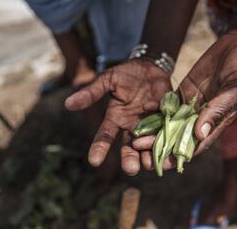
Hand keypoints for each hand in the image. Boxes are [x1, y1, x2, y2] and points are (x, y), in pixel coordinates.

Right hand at [65, 59, 170, 174]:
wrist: (150, 66)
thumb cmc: (125, 74)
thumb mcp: (107, 80)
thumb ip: (92, 93)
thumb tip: (67, 103)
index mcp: (116, 119)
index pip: (105, 137)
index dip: (99, 149)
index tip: (94, 161)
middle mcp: (132, 127)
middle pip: (130, 148)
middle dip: (130, 160)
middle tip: (130, 169)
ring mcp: (151, 125)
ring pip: (149, 146)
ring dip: (149, 157)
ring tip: (149, 165)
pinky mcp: (167, 120)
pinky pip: (167, 134)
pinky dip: (168, 144)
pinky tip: (169, 153)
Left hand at [133, 30, 236, 169]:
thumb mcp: (236, 88)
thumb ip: (218, 110)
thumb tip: (200, 134)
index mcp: (218, 121)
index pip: (197, 144)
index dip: (179, 155)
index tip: (161, 164)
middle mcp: (203, 116)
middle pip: (179, 135)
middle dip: (159, 143)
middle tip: (138, 147)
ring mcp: (193, 103)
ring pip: (170, 121)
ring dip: (154, 128)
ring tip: (134, 135)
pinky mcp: (185, 89)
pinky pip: (168, 101)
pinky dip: (156, 107)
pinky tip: (142, 111)